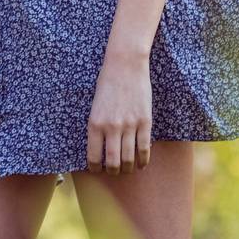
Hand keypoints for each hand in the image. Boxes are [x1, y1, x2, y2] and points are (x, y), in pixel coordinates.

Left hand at [85, 50, 152, 173]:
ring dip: (127, 168)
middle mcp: (111, 127)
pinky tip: (141, 164)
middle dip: (112, 171)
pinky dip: (143, 160)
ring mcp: (129, 125)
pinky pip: (144, 148)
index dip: (95, 167)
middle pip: (112, 161)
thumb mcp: (95, 105)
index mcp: (94, 123)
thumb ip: (97, 125)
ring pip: (128, 158)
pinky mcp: (144, 122)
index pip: (93, 155)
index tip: (96, 170)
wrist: (125, 66)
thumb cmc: (107, 83)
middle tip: (113, 173)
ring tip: (126, 170)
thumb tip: (99, 146)